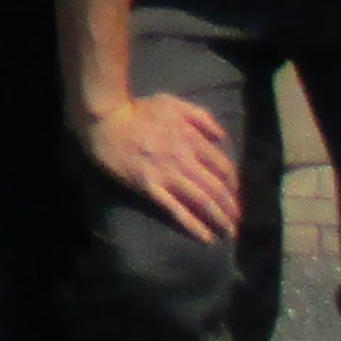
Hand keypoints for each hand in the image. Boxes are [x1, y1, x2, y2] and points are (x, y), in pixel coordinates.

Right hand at [84, 91, 245, 245]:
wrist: (103, 121)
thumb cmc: (136, 110)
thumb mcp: (172, 103)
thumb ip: (200, 117)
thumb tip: (221, 137)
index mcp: (191, 139)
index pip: (223, 167)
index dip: (234, 184)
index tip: (235, 194)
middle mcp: (184, 160)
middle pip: (217, 188)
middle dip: (231, 207)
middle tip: (237, 220)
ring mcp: (167, 175)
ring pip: (202, 201)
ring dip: (219, 219)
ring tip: (229, 233)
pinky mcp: (150, 187)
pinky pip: (176, 210)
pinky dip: (193, 225)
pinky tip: (206, 237)